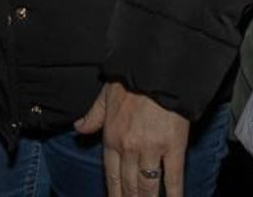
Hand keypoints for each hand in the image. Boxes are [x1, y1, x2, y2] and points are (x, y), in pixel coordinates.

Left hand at [74, 83, 189, 196]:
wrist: (157, 69)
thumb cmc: (131, 79)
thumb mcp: (105, 95)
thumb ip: (93, 116)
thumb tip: (79, 128)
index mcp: (112, 138)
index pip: (111, 177)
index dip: (115, 194)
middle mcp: (129, 148)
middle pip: (129, 185)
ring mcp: (151, 149)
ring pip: (148, 186)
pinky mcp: (173, 146)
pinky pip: (173, 177)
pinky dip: (173, 194)